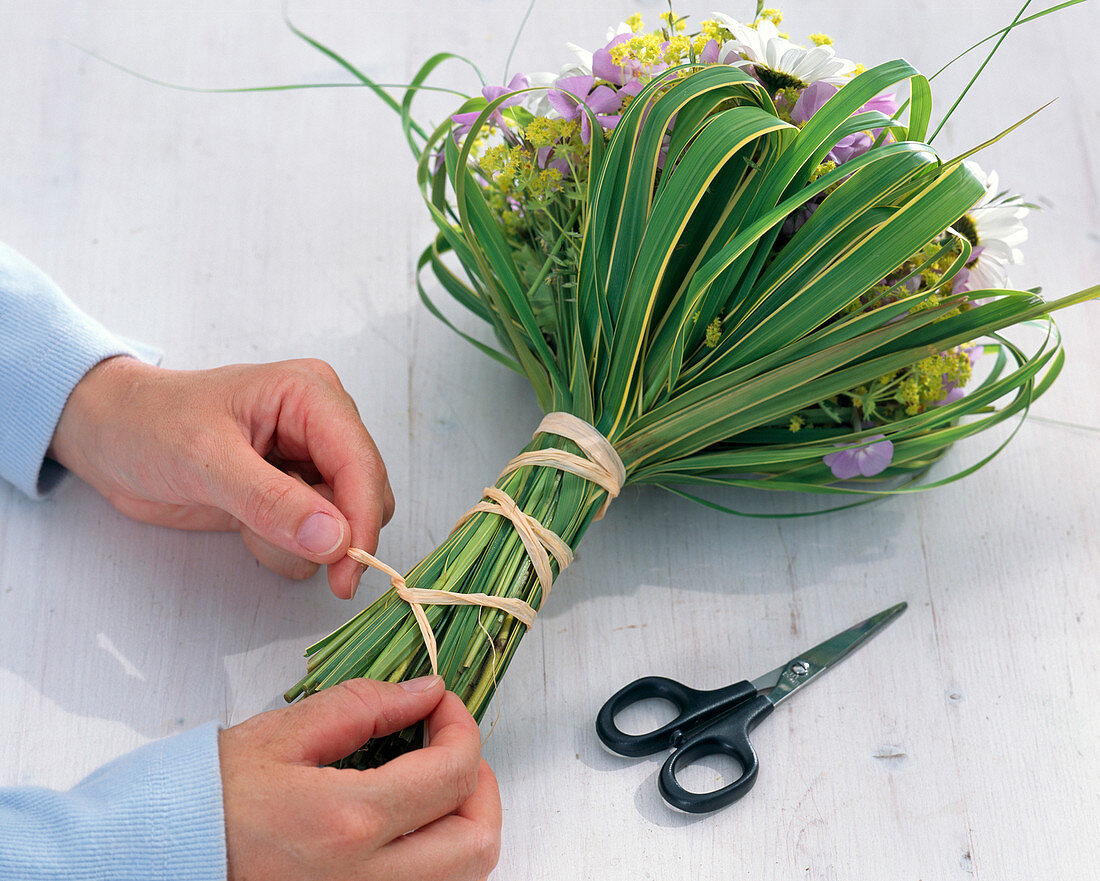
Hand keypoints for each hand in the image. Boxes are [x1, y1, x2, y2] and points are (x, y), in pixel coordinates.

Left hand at [49, 355, 394, 597]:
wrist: (108, 437)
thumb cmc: (148, 425)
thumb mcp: (205, 460)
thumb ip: (271, 501)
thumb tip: (334, 538)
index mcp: (312, 395)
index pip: (362, 464)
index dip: (361, 521)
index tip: (346, 573)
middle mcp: (322, 425)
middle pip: (366, 496)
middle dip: (328, 533)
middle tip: (277, 546)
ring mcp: (310, 461)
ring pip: (344, 525)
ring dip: (295, 541)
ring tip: (242, 521)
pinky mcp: (294, 493)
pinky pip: (316, 539)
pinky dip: (281, 546)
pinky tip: (241, 523)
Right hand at [218, 676, 500, 880]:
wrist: (160, 856)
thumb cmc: (209, 799)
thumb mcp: (285, 734)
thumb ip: (364, 705)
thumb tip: (426, 691)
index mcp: (346, 822)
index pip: (454, 774)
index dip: (462, 727)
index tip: (443, 706)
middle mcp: (364, 880)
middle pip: (477, 843)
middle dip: (481, 787)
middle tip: (452, 750)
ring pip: (463, 878)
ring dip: (464, 827)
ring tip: (433, 788)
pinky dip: (437, 859)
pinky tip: (410, 827)